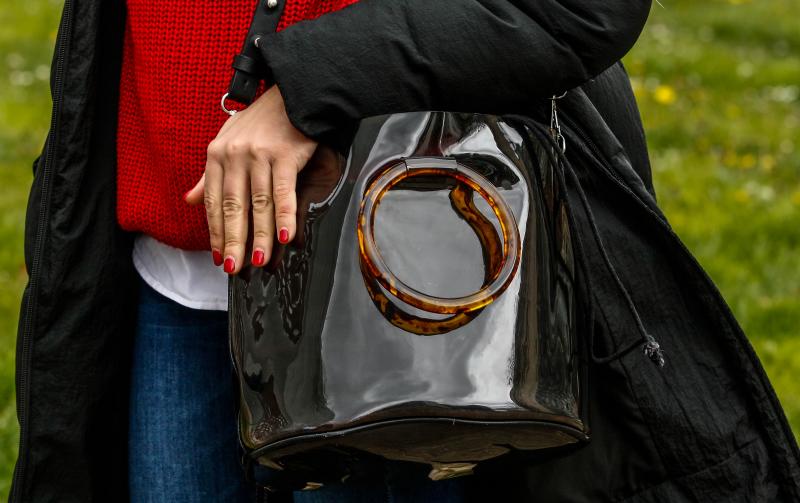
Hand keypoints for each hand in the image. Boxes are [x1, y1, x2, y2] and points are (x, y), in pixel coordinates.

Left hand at [185, 86, 317, 273]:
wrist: (293, 92)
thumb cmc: (263, 120)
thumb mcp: (228, 142)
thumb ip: (210, 175)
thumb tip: (190, 201)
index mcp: (217, 155)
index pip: (215, 202)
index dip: (216, 232)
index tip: (218, 256)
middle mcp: (234, 155)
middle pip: (234, 207)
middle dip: (233, 241)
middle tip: (233, 268)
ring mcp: (259, 155)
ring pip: (259, 205)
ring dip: (261, 237)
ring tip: (260, 261)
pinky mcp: (284, 154)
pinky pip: (283, 192)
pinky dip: (285, 217)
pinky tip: (286, 237)